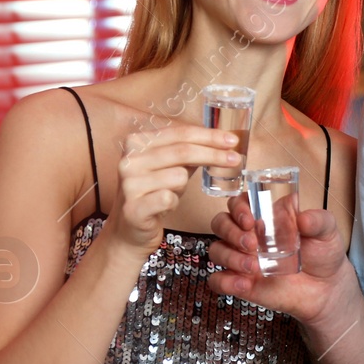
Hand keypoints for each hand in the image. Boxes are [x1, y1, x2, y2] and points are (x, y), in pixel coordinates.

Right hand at [105, 122, 244, 260]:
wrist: (129, 230)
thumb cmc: (153, 194)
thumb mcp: (169, 167)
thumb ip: (188, 152)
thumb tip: (221, 141)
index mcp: (136, 143)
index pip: (180, 133)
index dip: (209, 136)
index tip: (231, 140)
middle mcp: (129, 160)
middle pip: (183, 151)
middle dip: (213, 154)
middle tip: (235, 158)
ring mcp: (129, 184)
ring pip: (179, 176)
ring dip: (183, 187)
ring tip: (171, 193)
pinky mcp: (133, 208)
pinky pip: (169, 198)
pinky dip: (174, 202)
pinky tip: (164, 206)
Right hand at [205, 194, 351, 326]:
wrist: (326, 288)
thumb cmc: (322, 253)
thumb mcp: (327, 231)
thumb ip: (318, 221)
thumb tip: (303, 218)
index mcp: (265, 216)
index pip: (239, 203)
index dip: (238, 207)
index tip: (250, 219)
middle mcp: (248, 234)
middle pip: (220, 223)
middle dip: (230, 231)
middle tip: (252, 243)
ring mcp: (242, 258)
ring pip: (216, 250)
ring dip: (230, 257)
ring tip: (254, 267)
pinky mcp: (240, 282)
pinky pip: (218, 281)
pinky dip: (225, 282)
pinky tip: (244, 284)